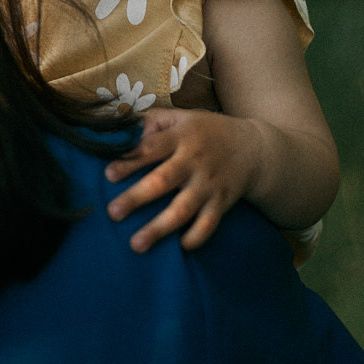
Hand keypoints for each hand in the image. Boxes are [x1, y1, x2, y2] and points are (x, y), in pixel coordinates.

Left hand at [103, 108, 260, 252]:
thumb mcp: (184, 117)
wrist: (255, 148)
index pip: (152, 147)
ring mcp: (209, 184)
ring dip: (159, 227)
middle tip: (113, 212)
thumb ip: (153, 121)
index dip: (130, 160)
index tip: (108, 175)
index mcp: (182, 136)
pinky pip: (209, 224)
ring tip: (136, 244)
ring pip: (183, 208)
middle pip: (163, 180)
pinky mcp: (222, 202)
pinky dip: (196, 237)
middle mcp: (194, 161)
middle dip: (137, 197)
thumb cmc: (208, 132)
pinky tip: (180, 247)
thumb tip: (125, 132)